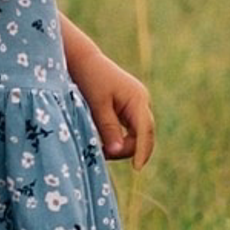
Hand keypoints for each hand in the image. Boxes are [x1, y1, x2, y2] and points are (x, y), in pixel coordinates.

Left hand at [67, 40, 155, 164]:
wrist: (83, 60)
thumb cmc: (90, 79)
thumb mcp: (97, 105)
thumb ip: (109, 128)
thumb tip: (119, 151)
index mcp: (137, 99)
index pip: (145, 131)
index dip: (143, 151)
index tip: (136, 169)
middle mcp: (142, 102)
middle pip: (144, 136)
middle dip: (128, 150)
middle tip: (103, 154)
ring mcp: (137, 104)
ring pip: (137, 134)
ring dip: (122, 145)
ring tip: (99, 147)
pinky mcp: (129, 106)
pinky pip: (130, 129)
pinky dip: (119, 138)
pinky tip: (103, 141)